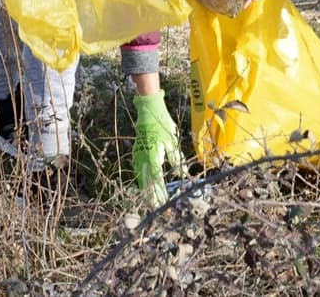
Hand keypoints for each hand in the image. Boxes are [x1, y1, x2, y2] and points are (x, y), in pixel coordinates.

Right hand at [132, 92, 182, 206]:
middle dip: (152, 196)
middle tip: (157, 209)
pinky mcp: (136, 153)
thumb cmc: (162, 125)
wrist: (148, 111)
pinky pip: (138, 171)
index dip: (160, 194)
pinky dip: (143, 180)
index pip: (157, 180)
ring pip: (141, 178)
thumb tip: (183, 175)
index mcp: (152, 156)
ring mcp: (138, 156)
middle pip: (147, 183)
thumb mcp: (172, 143)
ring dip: (146, 190)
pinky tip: (146, 186)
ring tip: (151, 202)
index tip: (165, 204)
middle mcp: (143, 158)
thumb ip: (176, 161)